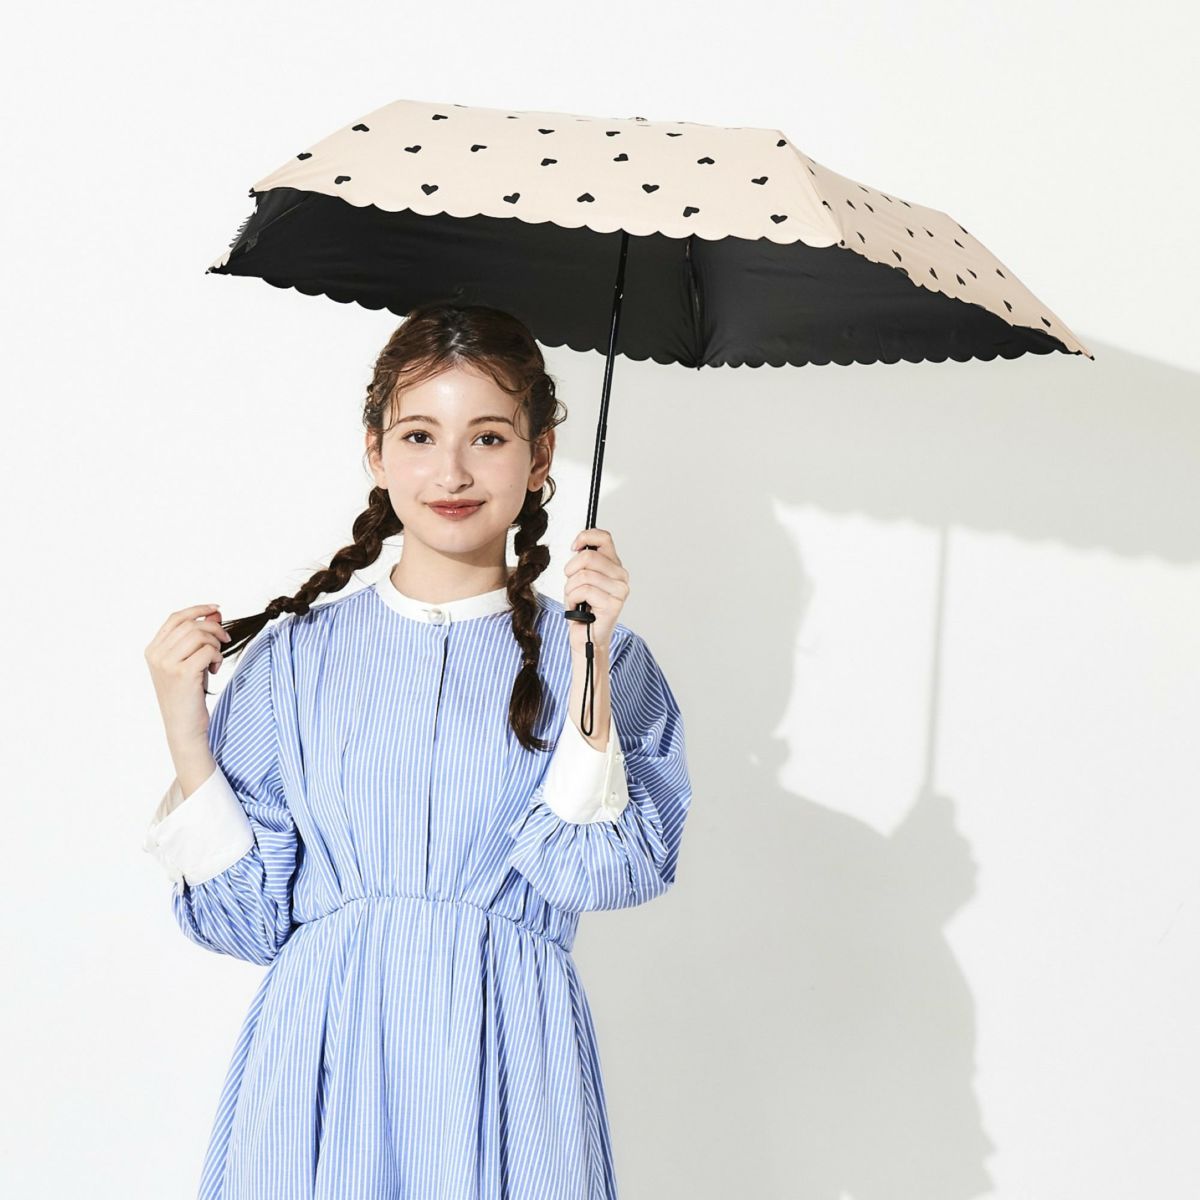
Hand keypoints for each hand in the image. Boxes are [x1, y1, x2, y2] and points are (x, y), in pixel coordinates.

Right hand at [144, 604, 231, 748]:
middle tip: (225, 641)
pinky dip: (218, 657)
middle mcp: (156, 655)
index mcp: (153, 650)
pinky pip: (208, 650)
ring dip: (216, 644)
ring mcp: (167, 664)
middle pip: (191, 624)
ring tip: (216, 660)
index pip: (175, 618)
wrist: (183, 726)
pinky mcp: (182, 673)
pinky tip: (214, 670)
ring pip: (200, 635)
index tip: (216, 608)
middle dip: (214, 629)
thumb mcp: (191, 661)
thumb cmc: (188, 694)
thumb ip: (199, 637)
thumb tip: (215, 613)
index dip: (197, 610)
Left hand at [563, 528, 628, 653]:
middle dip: (571, 570)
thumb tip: (578, 545)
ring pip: (583, 575)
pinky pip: (583, 590)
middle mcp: (621, 576)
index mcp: (614, 566)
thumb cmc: (582, 609)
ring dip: (570, 589)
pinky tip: (577, 609)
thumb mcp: (579, 578)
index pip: (604, 537)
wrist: (585, 638)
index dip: (585, 537)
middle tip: (571, 584)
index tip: (574, 547)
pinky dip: (572, 600)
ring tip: (575, 600)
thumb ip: (583, 561)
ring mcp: (620, 590)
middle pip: (589, 556)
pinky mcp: (613, 604)